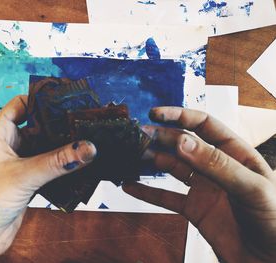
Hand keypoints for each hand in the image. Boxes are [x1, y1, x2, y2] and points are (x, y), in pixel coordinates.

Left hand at [0, 96, 96, 260]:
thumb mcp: (22, 175)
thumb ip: (56, 161)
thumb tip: (86, 148)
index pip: (20, 105)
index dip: (40, 100)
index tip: (65, 100)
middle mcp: (9, 147)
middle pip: (37, 128)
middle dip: (58, 126)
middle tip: (83, 122)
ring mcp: (18, 165)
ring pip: (44, 150)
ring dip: (61, 149)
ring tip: (86, 142)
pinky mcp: (26, 183)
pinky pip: (47, 169)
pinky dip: (60, 168)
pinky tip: (78, 167)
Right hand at [123, 107, 275, 262]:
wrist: (269, 261)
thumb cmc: (275, 222)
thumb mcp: (251, 187)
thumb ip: (216, 164)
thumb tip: (183, 141)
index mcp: (235, 154)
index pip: (204, 125)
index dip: (179, 116)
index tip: (156, 114)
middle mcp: (216, 167)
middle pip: (183, 145)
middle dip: (160, 137)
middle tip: (138, 135)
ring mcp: (204, 188)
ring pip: (172, 168)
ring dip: (152, 160)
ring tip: (133, 155)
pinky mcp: (194, 210)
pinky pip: (166, 198)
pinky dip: (148, 192)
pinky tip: (131, 185)